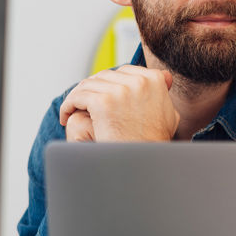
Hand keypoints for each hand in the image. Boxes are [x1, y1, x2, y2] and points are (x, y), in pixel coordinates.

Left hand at [59, 65, 177, 141]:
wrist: (144, 164)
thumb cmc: (153, 143)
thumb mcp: (168, 114)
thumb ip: (163, 93)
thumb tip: (165, 77)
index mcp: (154, 80)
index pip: (124, 71)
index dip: (110, 83)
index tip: (101, 95)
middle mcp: (139, 81)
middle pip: (105, 76)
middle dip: (92, 90)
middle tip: (83, 104)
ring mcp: (121, 91)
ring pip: (88, 85)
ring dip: (77, 97)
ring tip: (73, 110)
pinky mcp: (104, 102)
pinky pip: (78, 97)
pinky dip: (68, 105)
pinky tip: (67, 116)